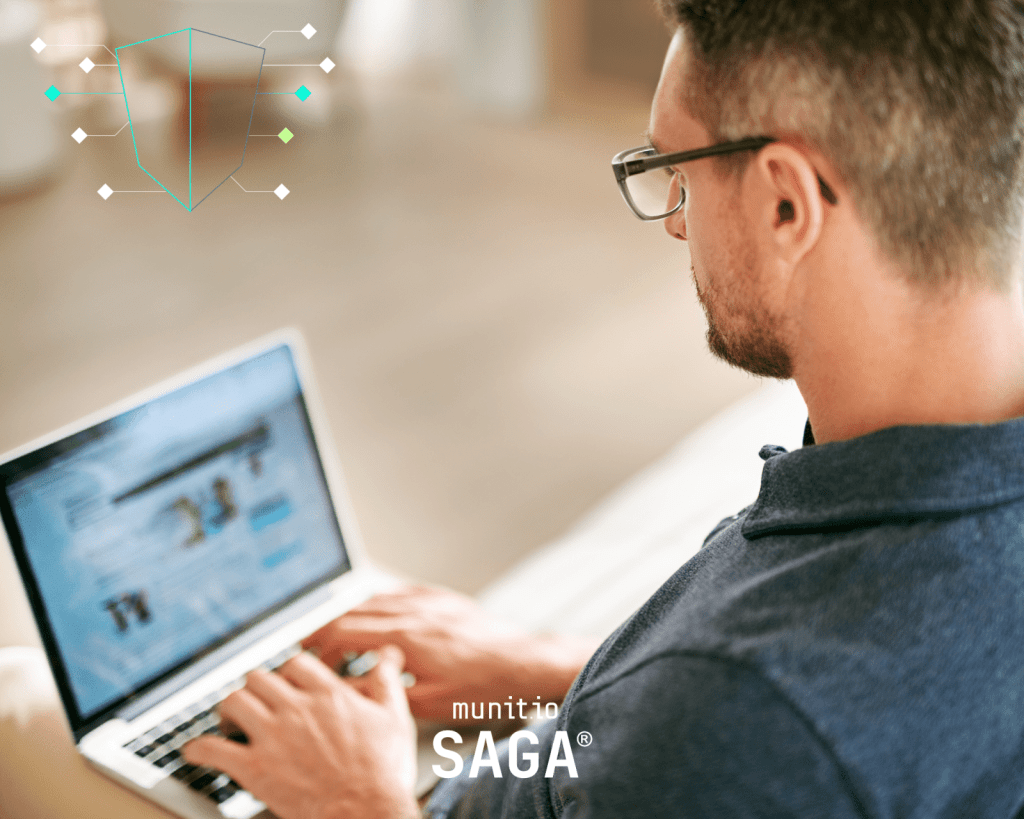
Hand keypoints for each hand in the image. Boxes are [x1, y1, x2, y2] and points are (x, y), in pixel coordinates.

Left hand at [183, 647, 417, 818]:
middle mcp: (296, 708)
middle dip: (256, 688)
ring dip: (228, 709)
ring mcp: (272, 737)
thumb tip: (388, 657)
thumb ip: (386, 682)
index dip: (288, 673)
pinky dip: (199, 749)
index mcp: (328, 694)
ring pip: (234, 702)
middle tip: (256, 701)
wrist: (365, 813)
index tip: (288, 684)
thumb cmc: (382, 772)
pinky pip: (213, 750)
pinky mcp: (255, 768)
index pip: (296, 664)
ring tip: (229, 720)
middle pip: (260, 678)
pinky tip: (196, 752)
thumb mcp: (394, 718)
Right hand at [303, 584, 599, 722]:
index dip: (317, 644)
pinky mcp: (444, 598)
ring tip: (340, 633)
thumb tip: (351, 691)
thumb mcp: (427, 703)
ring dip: (352, 615)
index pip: (344, 632)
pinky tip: (378, 614)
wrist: (523, 663)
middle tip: (312, 644)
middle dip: (328, 628)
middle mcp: (413, 611)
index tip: (303, 654)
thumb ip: (383, 694)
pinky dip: (380, 604)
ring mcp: (429, 601)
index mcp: (404, 636)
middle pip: (354, 612)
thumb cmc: (482, 687)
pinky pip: (401, 592)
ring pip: (376, 599)